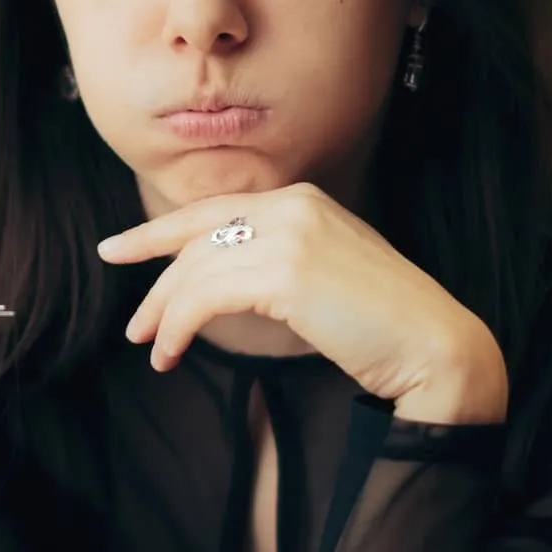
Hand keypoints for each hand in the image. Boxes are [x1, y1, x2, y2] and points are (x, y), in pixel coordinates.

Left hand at [96, 185, 508, 423]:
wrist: (432, 346)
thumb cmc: (382, 323)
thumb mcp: (326, 273)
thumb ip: (279, 259)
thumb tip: (221, 279)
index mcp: (303, 199)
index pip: (213, 211)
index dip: (158, 232)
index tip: (119, 250)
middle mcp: (293, 206)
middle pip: (195, 237)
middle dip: (154, 280)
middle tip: (132, 325)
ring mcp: (290, 235)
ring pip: (195, 270)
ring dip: (164, 316)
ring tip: (154, 352)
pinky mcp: (285, 273)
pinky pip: (204, 297)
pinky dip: (178, 327)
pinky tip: (172, 352)